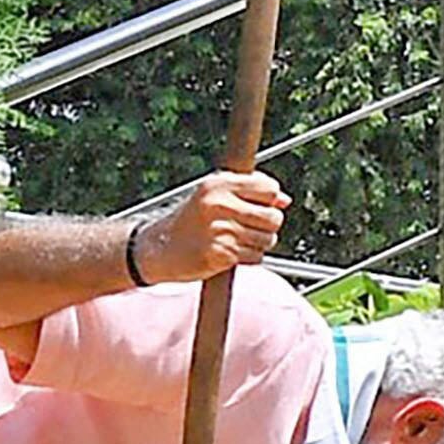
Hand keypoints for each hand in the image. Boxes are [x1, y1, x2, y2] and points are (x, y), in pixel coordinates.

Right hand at [135, 167, 286, 285]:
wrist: (159, 249)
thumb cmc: (190, 221)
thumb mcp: (215, 195)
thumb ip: (251, 191)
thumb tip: (284, 200)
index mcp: (219, 184)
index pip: (269, 188)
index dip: (270, 200)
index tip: (261, 207)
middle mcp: (219, 204)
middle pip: (274, 217)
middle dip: (268, 226)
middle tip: (249, 228)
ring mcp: (221, 230)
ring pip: (268, 239)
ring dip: (258, 244)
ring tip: (236, 240)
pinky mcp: (221, 254)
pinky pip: (255, 257)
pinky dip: (247, 258)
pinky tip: (229, 252)